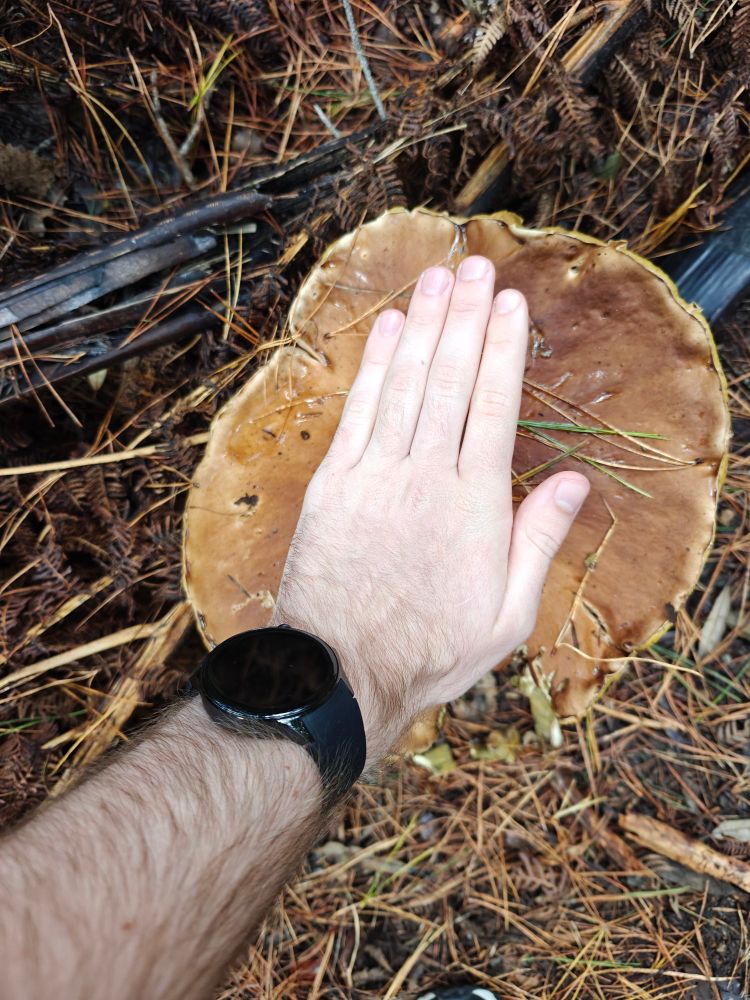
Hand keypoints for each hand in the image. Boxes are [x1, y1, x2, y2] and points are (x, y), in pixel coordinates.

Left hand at [272, 256, 588, 761]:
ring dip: (424, 327)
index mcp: (475, 504)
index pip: (494, 407)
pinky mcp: (335, 484)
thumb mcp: (509, 615)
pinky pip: (358, 412)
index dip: (502, 349)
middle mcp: (427, 476)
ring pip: (406, 385)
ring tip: (438, 278)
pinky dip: (374, 367)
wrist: (344, 674)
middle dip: (465, 319)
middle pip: (450, 382)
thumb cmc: (433, 650)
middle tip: (476, 265)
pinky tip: (389, 330)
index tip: (510, 303)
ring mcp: (376, 475)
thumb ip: (539, 541)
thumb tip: (574, 482)